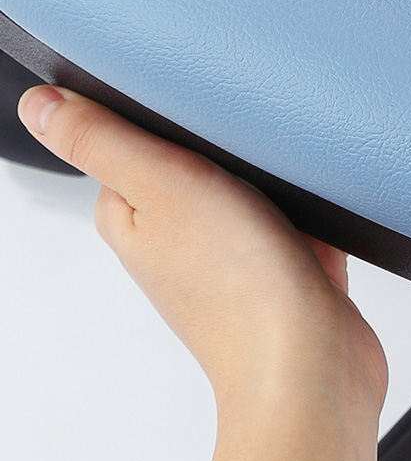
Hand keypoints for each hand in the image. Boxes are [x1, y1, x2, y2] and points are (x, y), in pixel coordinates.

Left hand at [17, 83, 386, 460]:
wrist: (313, 361)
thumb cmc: (238, 288)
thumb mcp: (162, 184)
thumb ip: (103, 140)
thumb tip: (40, 106)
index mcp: (133, 219)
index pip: (127, 143)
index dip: (156, 113)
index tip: (185, 99)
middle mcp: (178, 239)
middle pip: (195, 161)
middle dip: (225, 141)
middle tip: (244, 131)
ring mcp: (233, 255)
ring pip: (252, 186)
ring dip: (274, 171)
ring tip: (285, 165)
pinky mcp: (285, 266)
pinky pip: (298, 216)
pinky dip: (312, 206)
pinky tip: (320, 202)